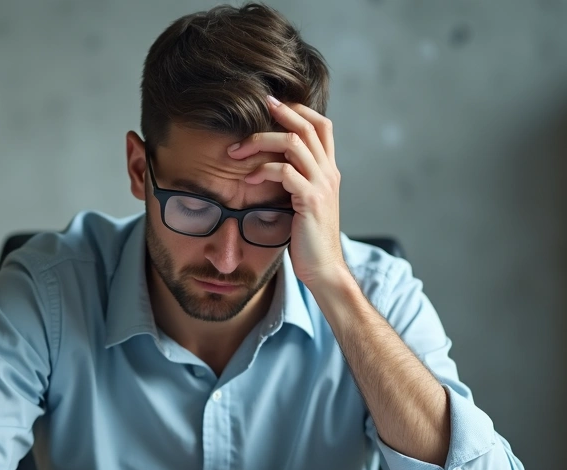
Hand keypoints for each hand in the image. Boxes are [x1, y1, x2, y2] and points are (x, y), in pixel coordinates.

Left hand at [228, 96, 347, 290]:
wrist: (323, 268)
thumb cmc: (308, 238)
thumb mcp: (305, 202)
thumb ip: (297, 180)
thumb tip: (273, 165)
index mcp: (328, 170)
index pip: (322, 125)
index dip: (299, 108)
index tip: (273, 103)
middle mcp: (329, 172)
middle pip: (307, 126)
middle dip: (279, 112)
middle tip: (254, 107)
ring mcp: (322, 185)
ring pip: (293, 143)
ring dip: (261, 141)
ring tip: (237, 151)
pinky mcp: (310, 200)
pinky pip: (285, 172)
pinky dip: (263, 170)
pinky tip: (248, 180)